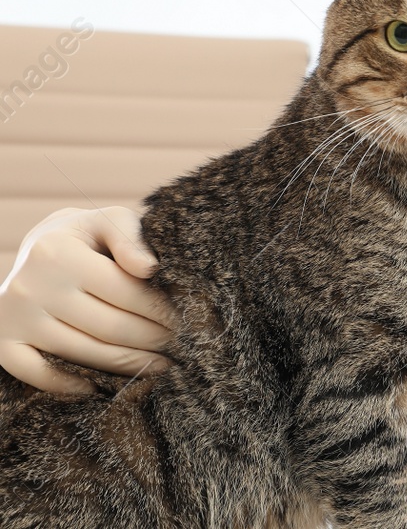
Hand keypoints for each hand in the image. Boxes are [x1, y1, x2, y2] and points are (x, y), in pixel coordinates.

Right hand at [0, 206, 177, 393]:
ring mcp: (14, 318)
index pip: (125, 292)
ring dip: (127, 364)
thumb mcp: (109, 221)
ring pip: (83, 353)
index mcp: (58, 253)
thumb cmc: (86, 237)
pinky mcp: (3, 342)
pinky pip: (37, 374)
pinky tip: (100, 387)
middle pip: (109, 327)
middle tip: (179, 346)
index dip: (162, 311)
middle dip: (152, 340)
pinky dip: (69, 386)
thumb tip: (149, 268)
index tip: (186, 321)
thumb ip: (131, 238)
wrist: (36, 250)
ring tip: (160, 365)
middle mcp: (31, 287)